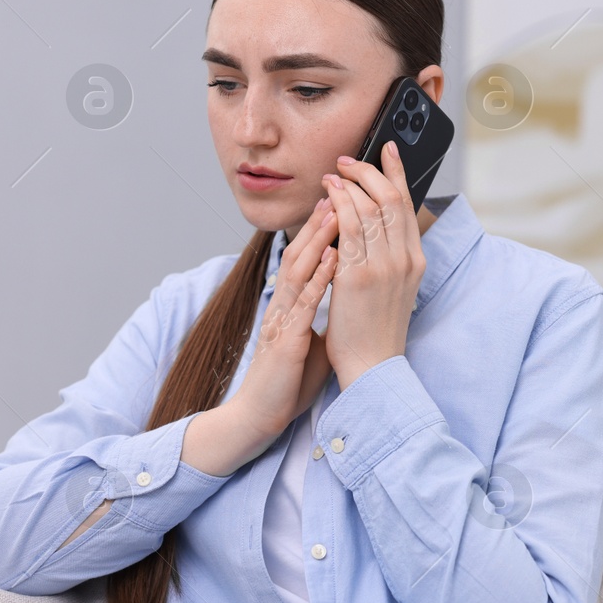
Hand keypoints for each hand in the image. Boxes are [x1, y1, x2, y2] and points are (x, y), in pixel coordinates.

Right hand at [228, 196, 339, 439]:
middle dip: (320, 220)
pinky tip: (335, 259)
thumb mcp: (309, 340)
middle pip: (301, 253)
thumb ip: (321, 316)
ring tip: (336, 210)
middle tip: (338, 188)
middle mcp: (284, 305)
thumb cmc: (287, 380)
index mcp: (291, 305)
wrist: (261, 414)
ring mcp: (284, 320)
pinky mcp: (288, 340)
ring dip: (318, 238)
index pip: (306, 258)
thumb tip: (341, 300)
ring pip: (300, 269)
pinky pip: (305, 303)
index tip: (340, 201)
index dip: (321, 229)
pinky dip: (320, 278)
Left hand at [323, 140, 425, 389]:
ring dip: (349, 184)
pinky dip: (339, 205)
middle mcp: (405, 259)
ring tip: (331, 174)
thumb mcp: (393, 288)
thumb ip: (388, 256)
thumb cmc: (375, 330)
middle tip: (347, 161)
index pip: (408, 204)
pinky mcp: (359, 277)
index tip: (386, 149)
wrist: (371, 367)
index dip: (396, 172)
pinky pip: (349, 229)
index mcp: (416, 261)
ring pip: (370, 208)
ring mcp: (384, 267)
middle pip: (390, 198)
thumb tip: (374, 227)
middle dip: (368, 171)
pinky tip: (327, 195)